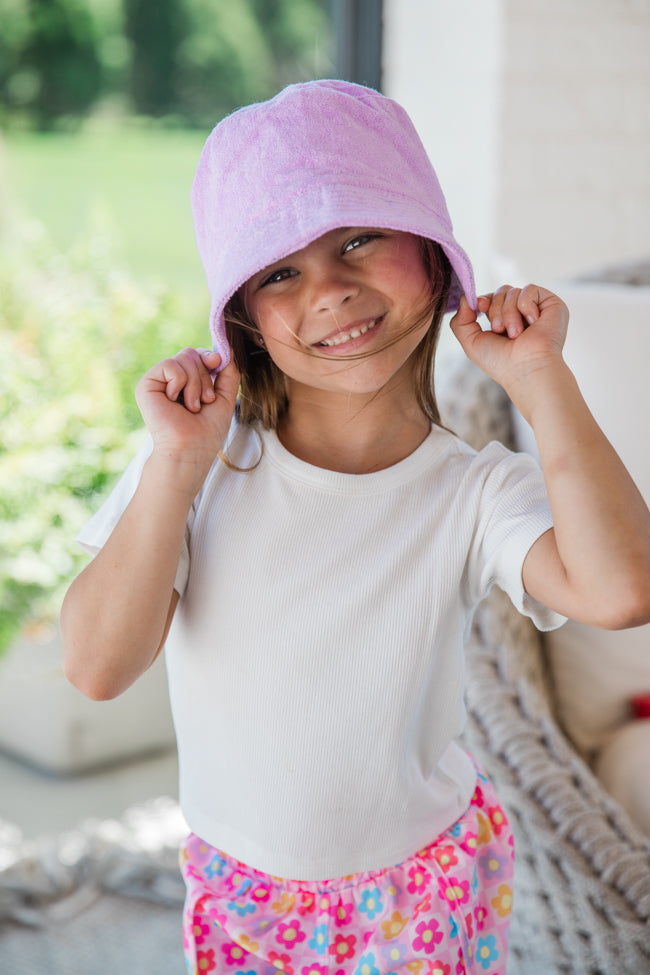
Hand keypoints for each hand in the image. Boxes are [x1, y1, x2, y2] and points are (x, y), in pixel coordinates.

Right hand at [135, 348, 239, 473]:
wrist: (192, 448)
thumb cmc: (207, 430)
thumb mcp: (225, 397)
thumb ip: (228, 373)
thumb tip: (227, 348)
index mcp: (186, 383)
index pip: (198, 354)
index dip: (210, 357)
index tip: (217, 363)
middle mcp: (171, 380)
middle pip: (192, 353)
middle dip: (205, 377)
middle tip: (204, 401)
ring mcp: (158, 381)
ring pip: (184, 357)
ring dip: (196, 384)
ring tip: (192, 407)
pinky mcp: (146, 384)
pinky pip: (171, 365)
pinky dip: (180, 383)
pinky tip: (175, 402)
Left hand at [450, 285, 568, 406]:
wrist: (526, 369)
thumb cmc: (500, 362)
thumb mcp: (471, 342)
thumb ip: (460, 321)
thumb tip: (465, 298)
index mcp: (505, 321)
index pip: (491, 297)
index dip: (483, 300)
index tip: (480, 307)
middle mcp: (521, 314)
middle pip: (501, 291)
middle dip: (495, 310)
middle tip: (501, 331)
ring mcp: (537, 309)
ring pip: (513, 291)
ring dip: (509, 313)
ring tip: (516, 334)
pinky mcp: (551, 304)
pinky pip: (530, 289)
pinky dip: (525, 306)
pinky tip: (532, 323)